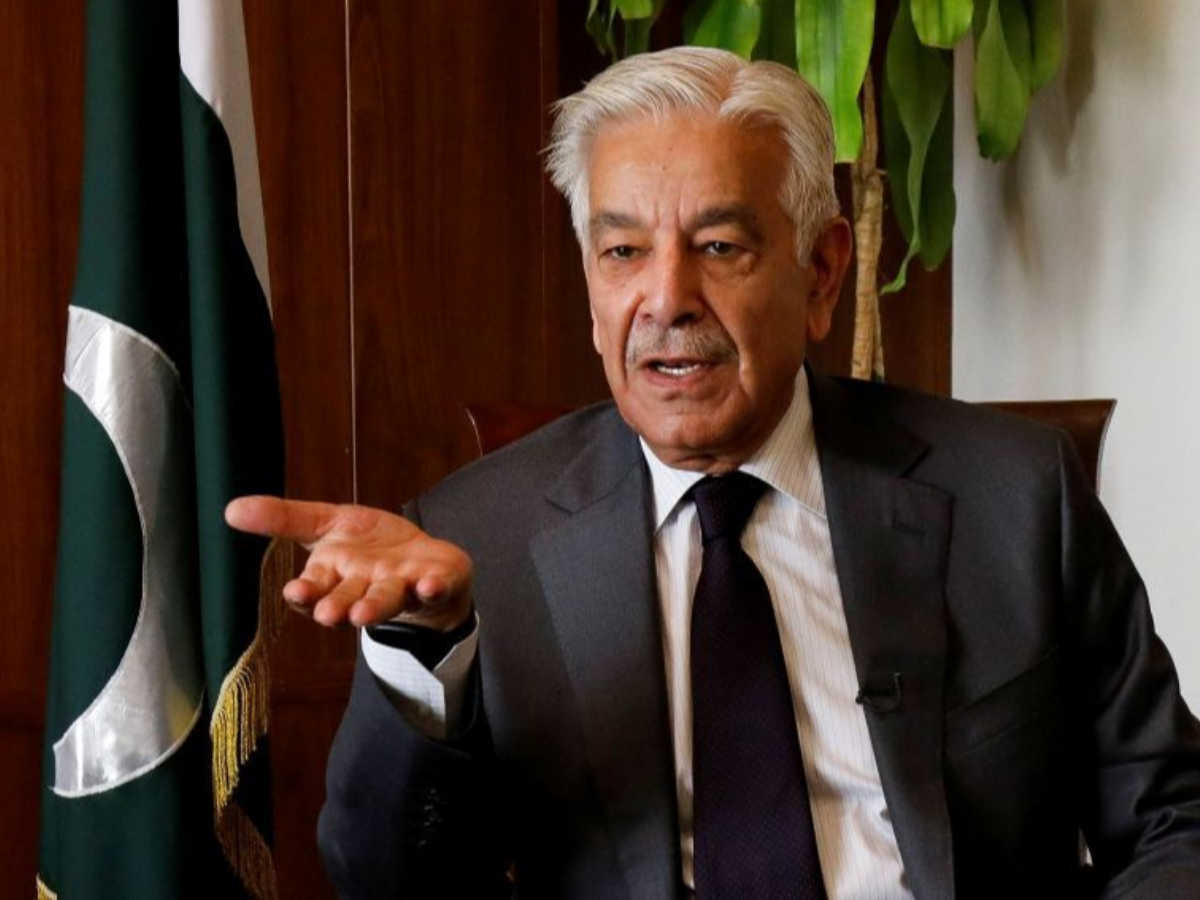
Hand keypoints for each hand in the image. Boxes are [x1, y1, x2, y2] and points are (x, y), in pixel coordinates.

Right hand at [225, 496, 472, 630]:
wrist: (425, 564)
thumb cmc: (370, 549)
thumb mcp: (327, 525)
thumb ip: (285, 519)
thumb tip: (230, 509)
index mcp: (336, 576)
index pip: (316, 588)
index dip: (307, 593)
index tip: (296, 593)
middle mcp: (366, 588)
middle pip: (348, 599)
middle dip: (338, 606)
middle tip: (329, 614)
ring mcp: (402, 588)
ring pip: (386, 599)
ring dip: (376, 606)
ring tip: (365, 612)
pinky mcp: (436, 583)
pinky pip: (436, 587)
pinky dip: (433, 587)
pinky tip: (430, 583)